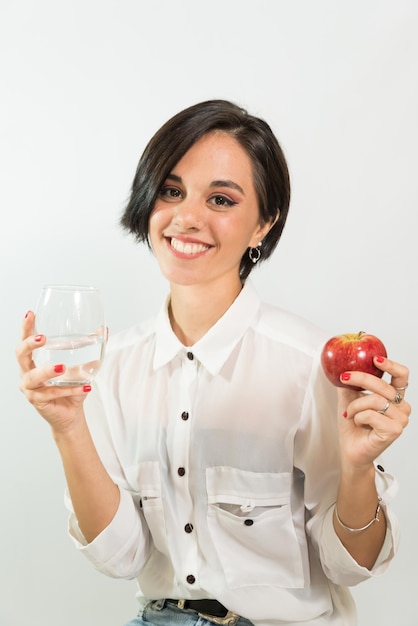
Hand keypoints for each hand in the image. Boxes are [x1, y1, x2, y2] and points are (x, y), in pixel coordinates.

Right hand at [16, 311, 91, 433]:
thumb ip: (92, 347)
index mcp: (34, 360)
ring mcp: (30, 388)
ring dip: (48, 371)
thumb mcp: (83, 364)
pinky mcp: (37, 401)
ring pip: (33, 377)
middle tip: (44, 338)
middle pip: (20, 355)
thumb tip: (104, 330)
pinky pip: (52, 393)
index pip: (25, 340)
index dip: (26, 327)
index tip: (30, 313)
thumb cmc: (71, 387)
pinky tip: (86, 387)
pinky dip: (70, 390)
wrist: (71, 414)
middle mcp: (27, 372)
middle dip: (30, 344)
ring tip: (63, 367)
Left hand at [337, 355, 409, 470]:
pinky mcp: (394, 430)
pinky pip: (371, 414)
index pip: (401, 376)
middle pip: (383, 385)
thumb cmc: (353, 426)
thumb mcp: (349, 397)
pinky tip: (357, 423)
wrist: (351, 450)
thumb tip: (342, 363)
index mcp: (395, 397)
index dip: (391, 365)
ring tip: (349, 413)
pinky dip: (358, 416)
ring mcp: (400, 420)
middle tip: (344, 378)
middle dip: (360, 379)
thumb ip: (351, 382)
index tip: (375, 359)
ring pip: (374, 400)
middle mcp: (401, 407)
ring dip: (355, 405)